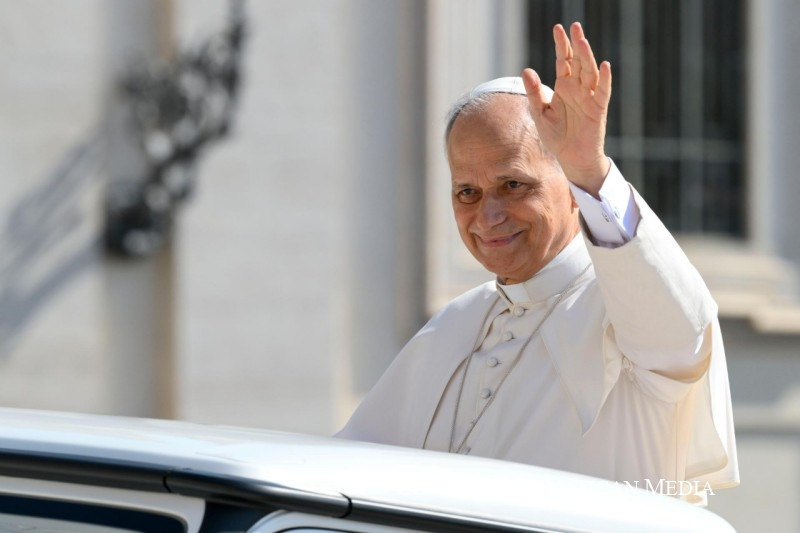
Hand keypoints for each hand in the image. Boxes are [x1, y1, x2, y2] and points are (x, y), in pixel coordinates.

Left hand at [522, 22, 611, 196]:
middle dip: (576, 44)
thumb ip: (534, 93)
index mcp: (564, 87)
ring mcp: (590, 98)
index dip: (562, 45)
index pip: (564, 61)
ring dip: (587, 57)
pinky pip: (603, 92)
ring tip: (582, 41)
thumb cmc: (557, 136)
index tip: (558, 28)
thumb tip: (526, 70)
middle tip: (574, 26)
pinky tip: (604, 65)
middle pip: (578, 62)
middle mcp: (578, 89)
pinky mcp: (598, 110)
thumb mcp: (540, 113)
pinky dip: (605, 79)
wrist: (571, 158)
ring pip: (590, 72)